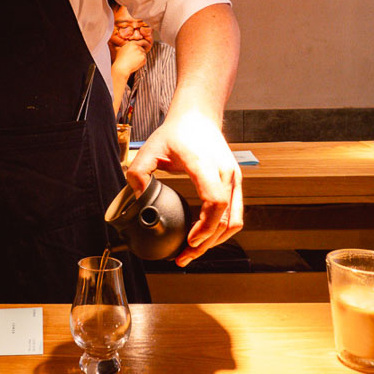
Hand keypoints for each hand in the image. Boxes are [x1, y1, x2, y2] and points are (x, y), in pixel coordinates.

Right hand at [112, 41, 148, 76]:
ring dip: (140, 58)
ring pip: (144, 54)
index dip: (145, 43)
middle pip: (142, 49)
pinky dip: (141, 62)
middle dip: (140, 53)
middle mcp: (137, 46)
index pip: (142, 41)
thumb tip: (130, 46)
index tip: (146, 45)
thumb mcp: (121, 49)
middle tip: (136, 58)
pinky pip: (144, 59)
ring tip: (133, 62)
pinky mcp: (143, 58)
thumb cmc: (120, 60)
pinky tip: (135, 64)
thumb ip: (127, 46)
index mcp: (132, 43)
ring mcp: (141, 52)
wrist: (121, 67)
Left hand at [125, 110, 242, 267]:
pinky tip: (203, 238)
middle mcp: (225, 172)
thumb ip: (138, 171)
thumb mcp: (149, 148)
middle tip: (184, 256)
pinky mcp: (235, 183)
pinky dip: (220, 230)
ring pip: (234, 221)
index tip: (189, 240)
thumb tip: (138, 196)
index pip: (215, 201)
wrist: (198, 116)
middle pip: (226, 219)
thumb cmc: (177, 132)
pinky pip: (234, 214)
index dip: (205, 226)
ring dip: (215, 241)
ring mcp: (234, 178)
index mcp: (205, 164)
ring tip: (192, 252)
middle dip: (206, 243)